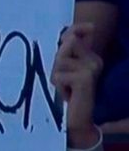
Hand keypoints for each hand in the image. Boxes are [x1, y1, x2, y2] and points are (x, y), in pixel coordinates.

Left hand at [51, 23, 102, 148]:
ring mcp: (91, 68)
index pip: (79, 33)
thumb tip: (69, 37)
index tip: (67, 36)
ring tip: (65, 89)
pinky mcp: (85, 78)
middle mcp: (95, 60)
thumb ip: (65, 55)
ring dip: (56, 77)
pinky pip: (58, 76)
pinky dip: (58, 87)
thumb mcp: (65, 73)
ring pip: (59, 61)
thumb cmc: (69, 96)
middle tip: (63, 81)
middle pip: (65, 46)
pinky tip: (68, 95)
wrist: (80, 120)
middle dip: (57, 63)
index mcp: (91, 57)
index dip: (72, 30)